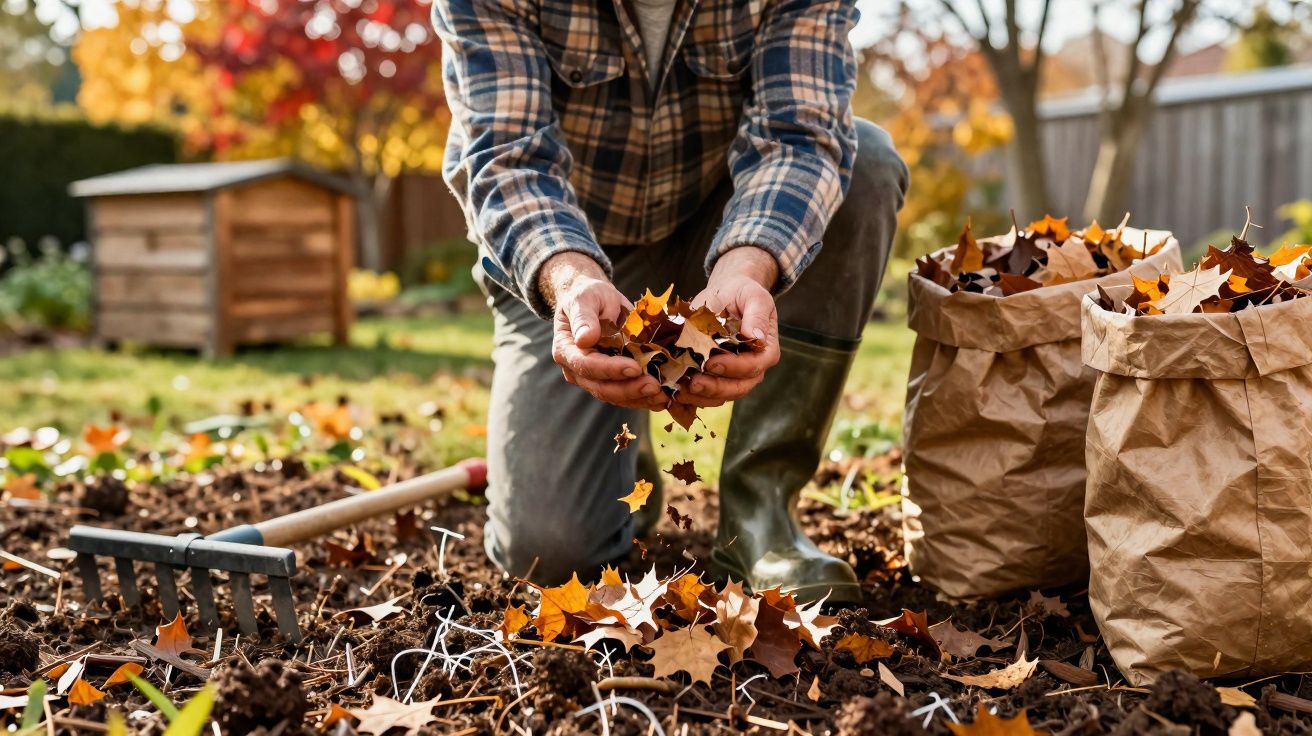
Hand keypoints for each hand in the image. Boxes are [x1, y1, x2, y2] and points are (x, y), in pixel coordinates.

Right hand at [540, 252, 665, 409]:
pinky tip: (662, 397)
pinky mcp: (612, 380)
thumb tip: (585, 339)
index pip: (586, 365)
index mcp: (567, 350)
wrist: (598, 301)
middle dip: (629, 389)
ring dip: (640, 398)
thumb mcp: (585, 298)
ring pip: (616, 396)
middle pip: (602, 388)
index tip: (634, 367)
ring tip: (662, 395)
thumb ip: (583, 318)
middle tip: (654, 386)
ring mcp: (595, 378)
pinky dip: (644, 398)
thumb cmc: (589, 296)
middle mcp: (578, 370)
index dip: (610, 369)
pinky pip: (627, 395)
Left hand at [681, 247, 781, 407]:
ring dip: (700, 396)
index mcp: (765, 351)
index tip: (712, 362)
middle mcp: (753, 369)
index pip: (753, 366)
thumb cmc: (742, 294)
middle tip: (693, 382)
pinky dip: (691, 395)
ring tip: (679, 389)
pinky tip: (674, 390)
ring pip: (721, 395)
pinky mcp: (716, 379)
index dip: (733, 367)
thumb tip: (756, 336)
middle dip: (714, 388)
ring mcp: (734, 377)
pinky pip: (706, 394)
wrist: (727, 295)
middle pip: (738, 387)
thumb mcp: (753, 296)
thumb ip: (756, 315)